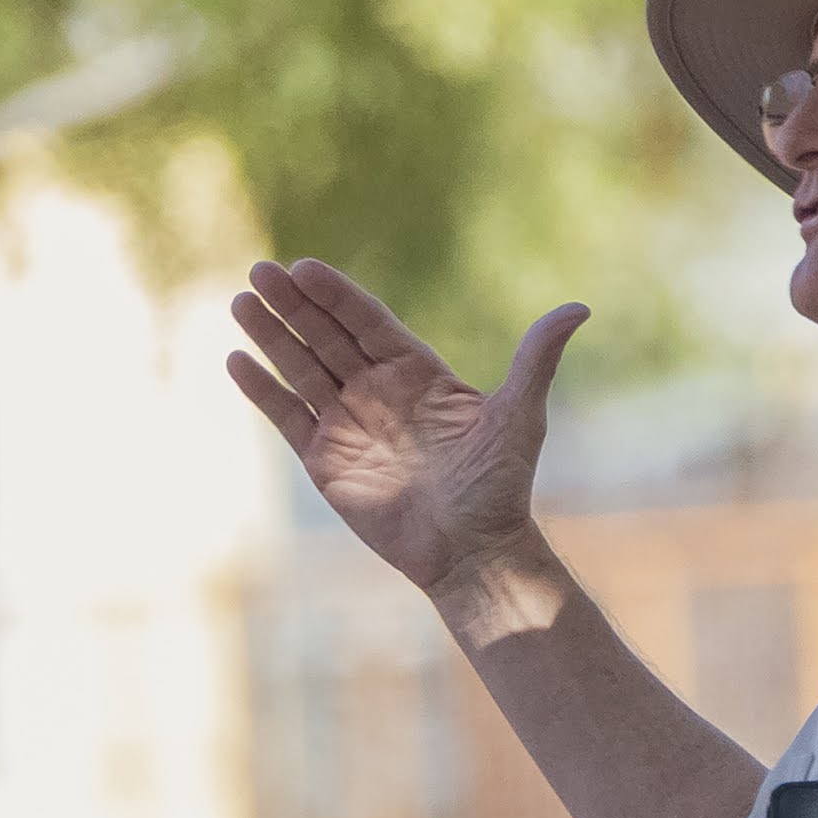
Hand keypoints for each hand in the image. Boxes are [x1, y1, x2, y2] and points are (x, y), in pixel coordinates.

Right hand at [225, 261, 585, 597]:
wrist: (470, 550)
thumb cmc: (499, 486)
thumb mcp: (520, 416)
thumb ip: (536, 359)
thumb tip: (580, 307)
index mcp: (417, 372)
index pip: (367, 321)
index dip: (336, 295)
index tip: (304, 267)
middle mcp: (377, 390)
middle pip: (326, 336)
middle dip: (292, 305)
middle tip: (260, 271)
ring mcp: (347, 423)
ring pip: (301, 369)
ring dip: (270, 337)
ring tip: (240, 302)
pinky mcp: (324, 459)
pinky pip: (287, 417)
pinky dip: (262, 391)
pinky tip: (236, 361)